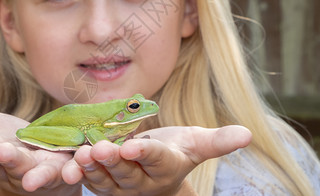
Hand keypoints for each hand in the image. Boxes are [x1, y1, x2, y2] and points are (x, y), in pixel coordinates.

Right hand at [0, 108, 80, 195]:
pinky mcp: (63, 170)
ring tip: (11, 155)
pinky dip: (70, 172)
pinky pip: (68, 172)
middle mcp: (11, 166)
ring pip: (30, 169)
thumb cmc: (4, 140)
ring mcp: (38, 170)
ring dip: (21, 164)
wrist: (40, 155)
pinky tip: (73, 170)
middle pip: (1, 160)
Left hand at [62, 125, 251, 194]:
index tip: (132, 145)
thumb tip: (248, 134)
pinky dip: (80, 170)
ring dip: (91, 167)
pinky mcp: (104, 182)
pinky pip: (91, 178)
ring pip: (105, 178)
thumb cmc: (177, 151)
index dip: (144, 153)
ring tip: (81, 153)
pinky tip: (71, 158)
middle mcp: (143, 182)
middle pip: (127, 172)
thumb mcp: (197, 144)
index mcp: (166, 167)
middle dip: (113, 161)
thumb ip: (218, 141)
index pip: (156, 160)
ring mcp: (121, 186)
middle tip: (99, 149)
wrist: (157, 171)